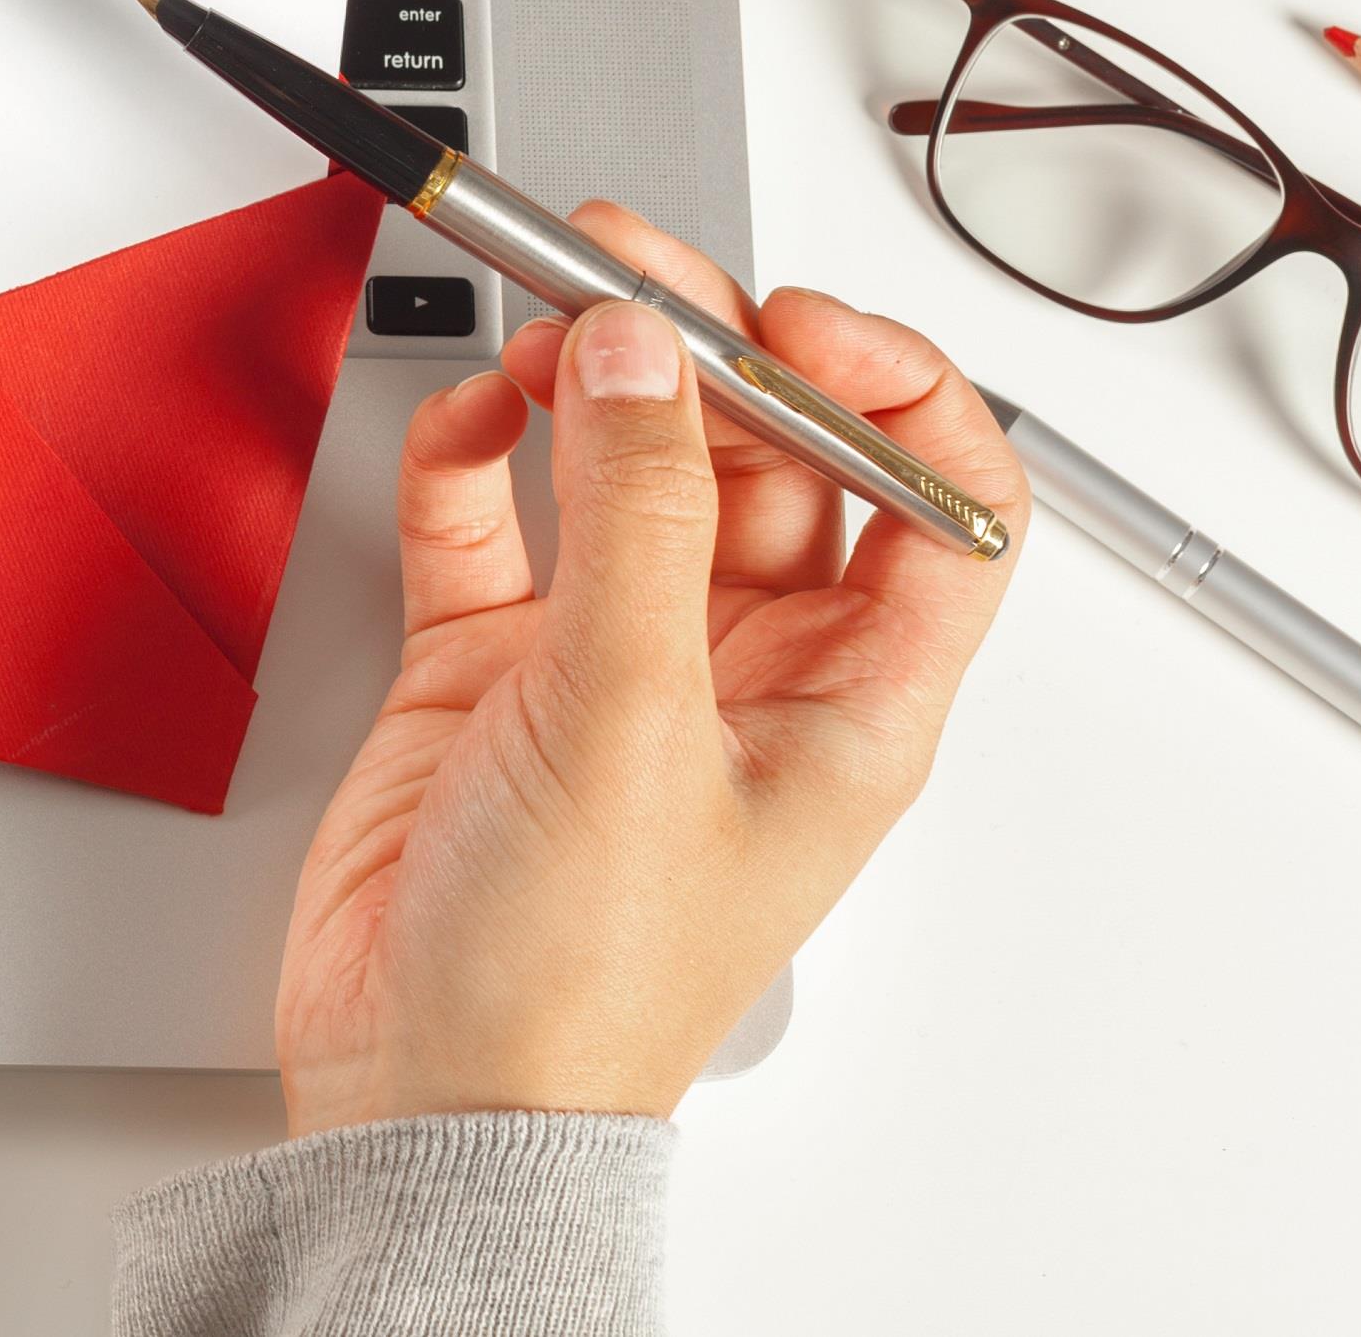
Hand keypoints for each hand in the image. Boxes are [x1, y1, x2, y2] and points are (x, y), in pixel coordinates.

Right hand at [274, 203, 1022, 1130]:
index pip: (941, 504)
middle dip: (706, 346)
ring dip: (589, 376)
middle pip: (768, 452)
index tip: (790, 327)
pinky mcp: (492, 664)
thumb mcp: (632, 726)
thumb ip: (636, 518)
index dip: (891, 391)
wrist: (419, 1087)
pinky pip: (496, 515)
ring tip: (544, 316)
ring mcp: (614, 659)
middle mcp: (745, 667)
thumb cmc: (575, 988)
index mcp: (850, 702)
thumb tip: (644, 349)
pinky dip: (476, 450)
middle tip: (628, 273)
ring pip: (628, 461)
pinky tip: (471, 421)